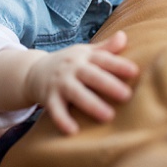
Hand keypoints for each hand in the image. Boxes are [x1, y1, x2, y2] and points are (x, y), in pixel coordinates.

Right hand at [24, 31, 139, 134]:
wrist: (32, 71)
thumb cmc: (67, 63)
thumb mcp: (84, 52)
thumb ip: (105, 48)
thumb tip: (123, 35)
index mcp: (84, 57)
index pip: (103, 59)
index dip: (118, 65)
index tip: (134, 71)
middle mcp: (72, 68)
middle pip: (91, 75)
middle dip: (108, 84)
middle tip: (127, 95)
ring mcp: (60, 83)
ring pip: (75, 93)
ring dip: (91, 104)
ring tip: (108, 116)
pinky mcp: (48, 98)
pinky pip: (55, 110)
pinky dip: (63, 120)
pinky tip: (73, 131)